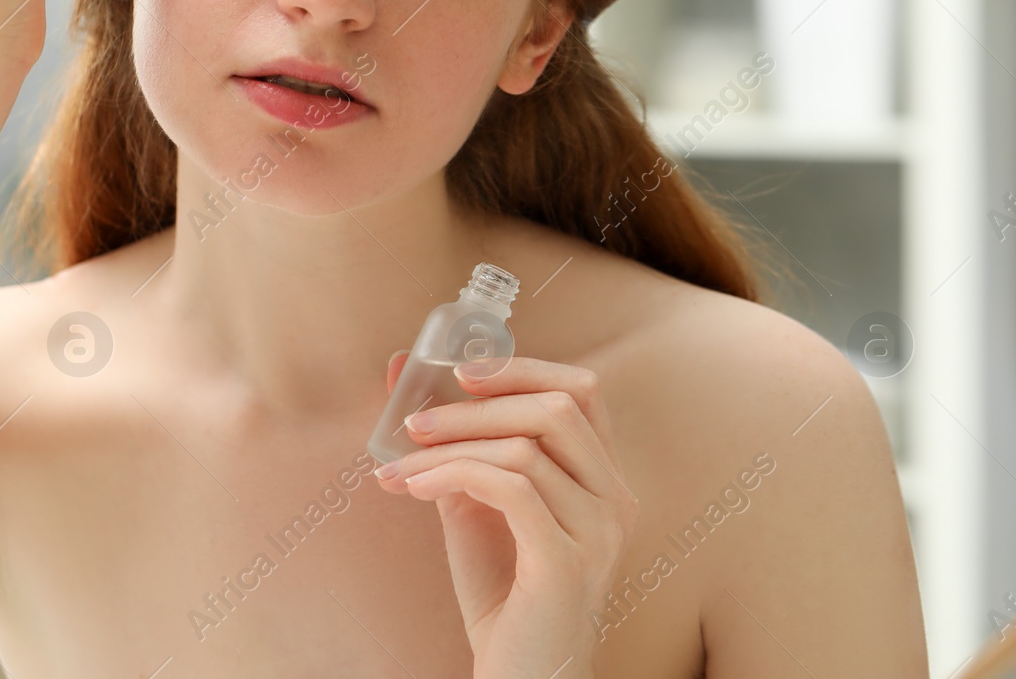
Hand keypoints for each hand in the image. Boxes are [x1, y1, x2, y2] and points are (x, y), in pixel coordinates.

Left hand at [376, 354, 636, 678]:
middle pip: (557, 408)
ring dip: (453, 445)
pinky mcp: (566, 562)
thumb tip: (400, 374)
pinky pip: (512, 488)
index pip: (582, 391)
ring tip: (403, 464)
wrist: (522, 675)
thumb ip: (453, 445)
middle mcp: (615, 500)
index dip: (521, 368)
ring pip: (528, 447)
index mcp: (602, 480)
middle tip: (415, 420)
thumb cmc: (503, 595)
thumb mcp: (475, 506)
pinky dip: (454, 473)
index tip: (458, 370)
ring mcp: (599, 532)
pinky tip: (414, 487)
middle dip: (477, 405)